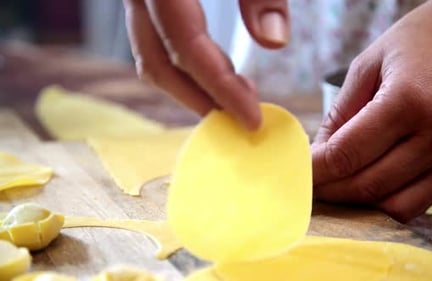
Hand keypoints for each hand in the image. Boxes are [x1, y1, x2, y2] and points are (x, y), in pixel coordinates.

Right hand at [123, 0, 289, 129]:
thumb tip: (274, 42)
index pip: (187, 50)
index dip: (220, 90)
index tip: (252, 120)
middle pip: (158, 64)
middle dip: (199, 100)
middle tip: (239, 120)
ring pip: (151, 57)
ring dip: (188, 88)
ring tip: (230, 100)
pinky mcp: (145, 2)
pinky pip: (154, 43)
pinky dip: (181, 67)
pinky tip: (214, 71)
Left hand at [312, 0, 431, 221]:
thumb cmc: (422, 38)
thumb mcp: (368, 63)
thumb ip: (340, 113)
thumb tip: (319, 154)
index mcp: (406, 102)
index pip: (346, 155)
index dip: (315, 170)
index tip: (297, 171)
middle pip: (367, 185)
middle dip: (329, 190)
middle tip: (310, 183)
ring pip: (392, 204)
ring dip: (357, 203)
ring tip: (336, 186)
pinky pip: (418, 203)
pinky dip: (386, 203)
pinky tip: (368, 186)